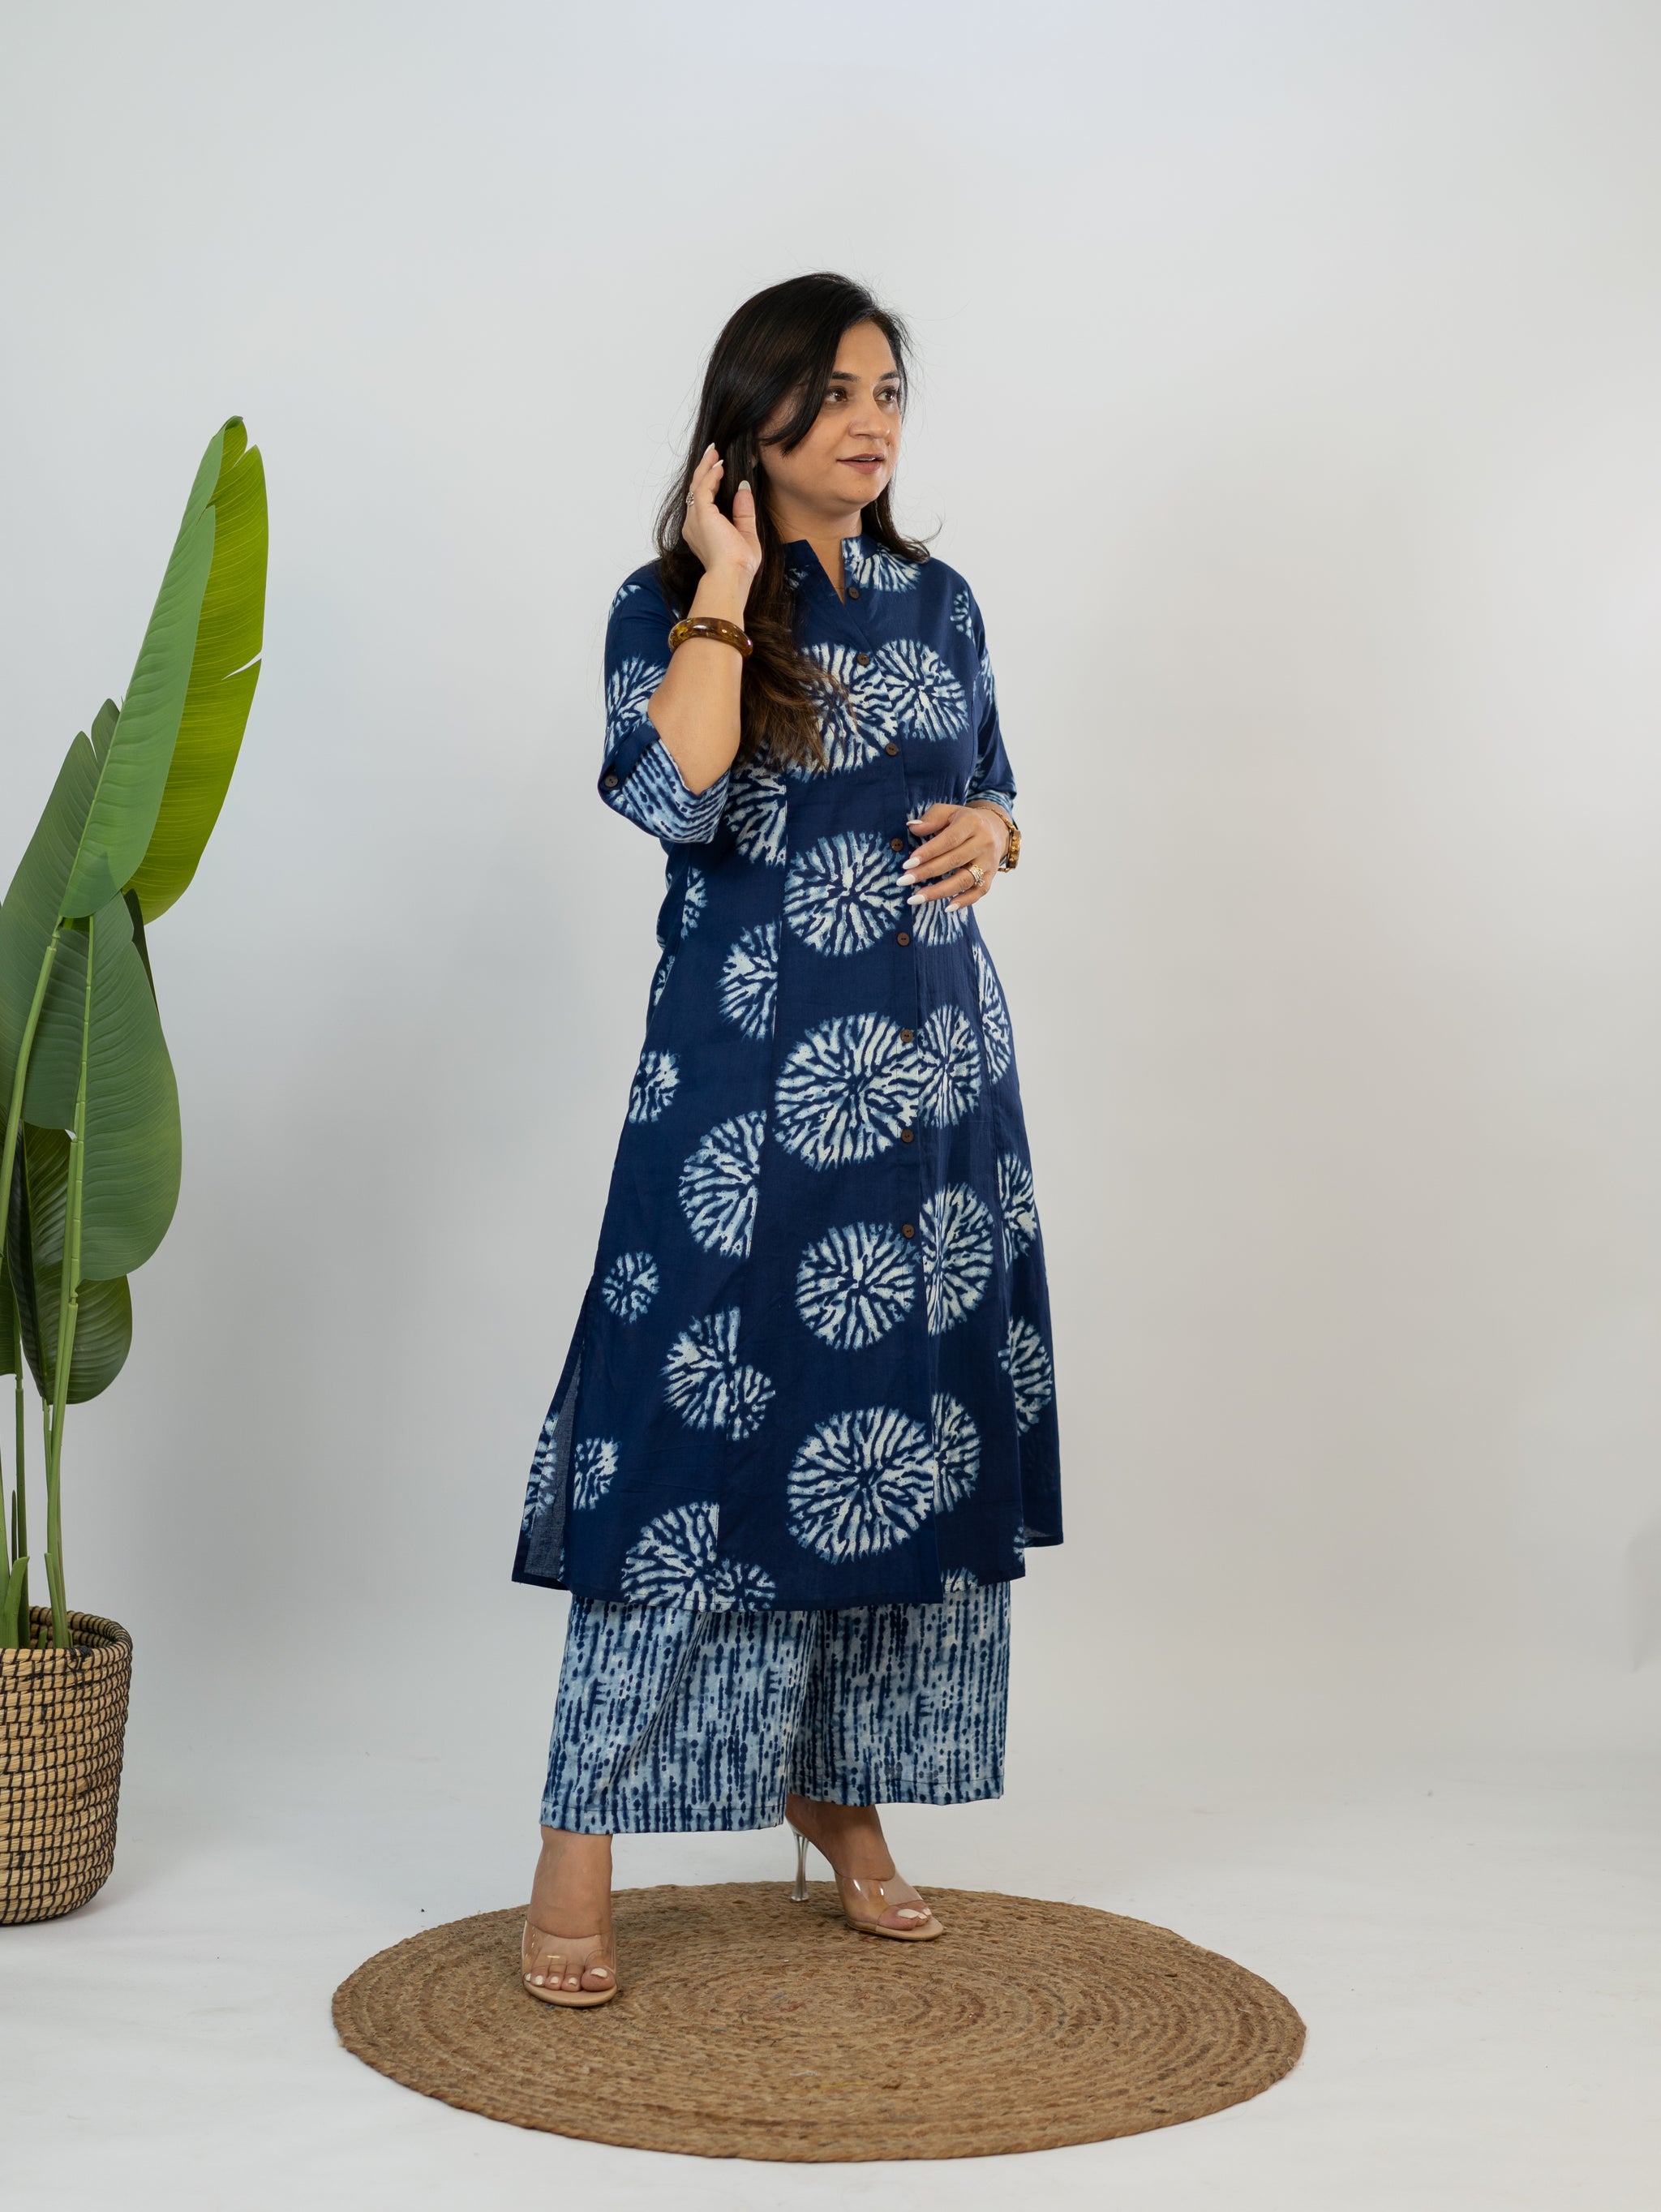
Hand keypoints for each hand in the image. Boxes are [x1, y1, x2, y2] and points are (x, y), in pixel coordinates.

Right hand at [682, 444, 761, 602]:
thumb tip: (743, 489)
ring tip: (714, 452)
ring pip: (697, 486)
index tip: (718, 468)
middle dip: (704, 469)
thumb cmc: (739, 565)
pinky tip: (719, 466)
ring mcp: (694, 519)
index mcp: (701, 531)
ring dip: (706, 467)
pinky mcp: (701, 514)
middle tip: (712, 452)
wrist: (731, 576)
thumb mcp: (746, 534)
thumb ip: (743, 512)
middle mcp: (693, 524)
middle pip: (696, 490)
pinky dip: (711, 475)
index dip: (709, 482)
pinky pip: (703, 488)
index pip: (703, 501)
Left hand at [900, 802, 1008, 910]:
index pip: (949, 840)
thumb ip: (931, 818)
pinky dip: (965, 901)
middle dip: (927, 872)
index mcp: (971, 823)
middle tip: (904, 881)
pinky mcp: (991, 875)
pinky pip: (980, 891)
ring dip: (939, 891)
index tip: (907, 864)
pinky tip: (947, 908)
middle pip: (954, 861)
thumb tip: (912, 828)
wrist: (995, 828)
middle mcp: (983, 842)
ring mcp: (989, 861)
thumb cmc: (964, 821)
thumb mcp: (948, 812)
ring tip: (916, 898)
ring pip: (965, 879)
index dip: (928, 852)